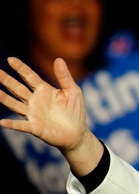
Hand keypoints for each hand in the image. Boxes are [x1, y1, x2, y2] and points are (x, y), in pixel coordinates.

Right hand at [0, 57, 102, 174]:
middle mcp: (34, 101)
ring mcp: (33, 114)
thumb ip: (64, 77)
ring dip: (4, 98)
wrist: (77, 133)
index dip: (21, 68)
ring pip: (15, 104)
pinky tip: (2, 122)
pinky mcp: (35, 127)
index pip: (30, 77)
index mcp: (44, 90)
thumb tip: (58, 59)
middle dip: (7, 80)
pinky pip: (21, 125)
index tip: (11, 59)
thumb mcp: (73, 91)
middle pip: (18, 89)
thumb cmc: (74, 111)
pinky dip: (12, 124)